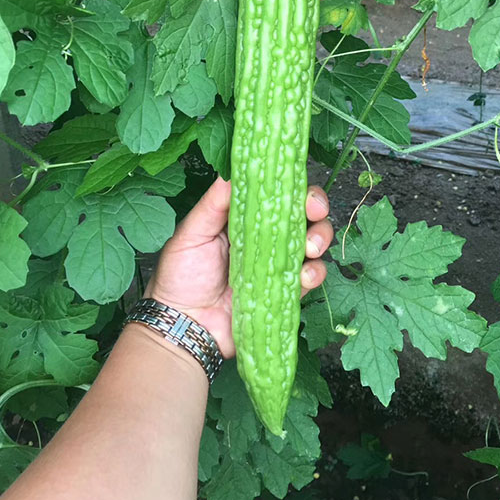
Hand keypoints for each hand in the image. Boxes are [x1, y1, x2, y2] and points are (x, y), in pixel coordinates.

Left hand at [145, 177, 332, 357]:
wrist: (183, 326)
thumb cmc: (180, 277)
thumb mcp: (191, 233)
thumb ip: (213, 204)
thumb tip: (233, 172)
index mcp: (244, 218)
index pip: (275, 194)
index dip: (293, 186)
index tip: (299, 186)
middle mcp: (265, 238)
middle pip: (302, 214)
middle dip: (316, 208)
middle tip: (314, 212)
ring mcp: (277, 264)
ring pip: (312, 243)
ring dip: (319, 239)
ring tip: (309, 247)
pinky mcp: (285, 291)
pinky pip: (310, 278)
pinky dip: (315, 273)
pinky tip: (305, 275)